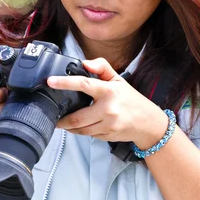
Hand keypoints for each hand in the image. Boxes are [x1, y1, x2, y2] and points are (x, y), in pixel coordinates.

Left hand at [47, 58, 167, 147]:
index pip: (84, 84)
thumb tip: (85, 63)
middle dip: (62, 119)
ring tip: (64, 122)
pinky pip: (89, 135)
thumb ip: (102, 67)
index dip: (65, 83)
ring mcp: (108, 125)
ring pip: (81, 129)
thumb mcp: (118, 80)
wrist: (149, 123)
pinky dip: (82, 131)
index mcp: (109, 91)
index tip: (50, 81)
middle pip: (77, 117)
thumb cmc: (131, 100)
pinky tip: (82, 126)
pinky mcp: (108, 136)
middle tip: (54, 116)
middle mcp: (108, 109)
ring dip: (70, 127)